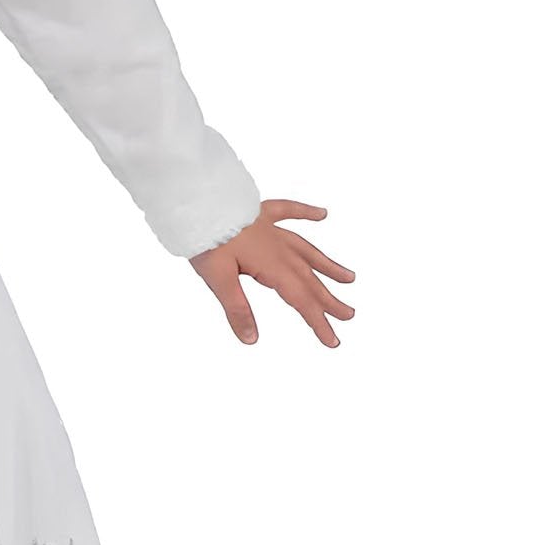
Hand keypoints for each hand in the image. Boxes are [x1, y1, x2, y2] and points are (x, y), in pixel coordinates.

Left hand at [190, 199, 353, 346]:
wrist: (195, 203)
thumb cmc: (205, 239)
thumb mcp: (218, 279)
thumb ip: (237, 309)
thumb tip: (252, 339)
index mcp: (272, 265)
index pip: (301, 300)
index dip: (317, 322)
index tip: (333, 342)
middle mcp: (278, 247)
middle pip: (309, 279)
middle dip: (328, 300)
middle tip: (348, 315)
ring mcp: (271, 228)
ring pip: (306, 249)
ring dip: (327, 265)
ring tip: (348, 278)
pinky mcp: (259, 212)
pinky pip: (288, 211)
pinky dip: (306, 212)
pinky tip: (322, 214)